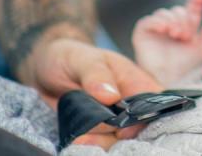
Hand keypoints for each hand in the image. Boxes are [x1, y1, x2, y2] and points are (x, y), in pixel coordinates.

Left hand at [19, 38, 162, 147]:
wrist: (48, 69)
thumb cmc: (71, 57)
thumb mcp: (82, 60)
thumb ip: (97, 75)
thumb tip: (111, 96)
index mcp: (139, 83)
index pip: (154, 108)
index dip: (140, 121)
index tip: (120, 127)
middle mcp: (133, 105)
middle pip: (137, 131)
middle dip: (114, 135)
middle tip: (89, 132)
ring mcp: (116, 122)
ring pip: (118, 142)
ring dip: (99, 142)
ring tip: (80, 137)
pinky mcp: (100, 133)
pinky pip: (102, 145)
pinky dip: (91, 145)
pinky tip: (78, 140)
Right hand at [132, 0, 201, 84]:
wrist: (169, 80)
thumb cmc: (186, 66)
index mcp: (186, 26)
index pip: (191, 9)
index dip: (196, 1)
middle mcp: (171, 24)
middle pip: (178, 11)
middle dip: (184, 20)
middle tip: (186, 35)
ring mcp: (156, 27)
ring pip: (164, 13)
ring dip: (172, 21)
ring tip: (177, 35)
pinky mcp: (142, 32)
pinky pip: (149, 20)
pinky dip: (157, 22)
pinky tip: (165, 29)